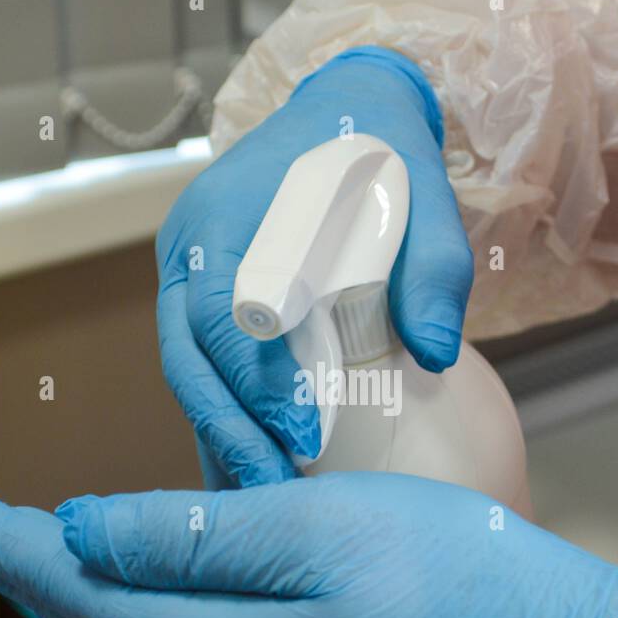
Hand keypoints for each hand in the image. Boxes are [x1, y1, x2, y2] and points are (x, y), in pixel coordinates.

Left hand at [0, 473, 617, 617]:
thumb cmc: (445, 578)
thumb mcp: (311, 534)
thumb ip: (188, 536)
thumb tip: (79, 531)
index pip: (74, 586)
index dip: (1, 540)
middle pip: (92, 611)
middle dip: (20, 559)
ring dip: (71, 571)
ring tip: (22, 534)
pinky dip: (135, 580)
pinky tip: (131, 558)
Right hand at [157, 46, 472, 487]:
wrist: (345, 118)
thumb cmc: (382, 157)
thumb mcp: (423, 196)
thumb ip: (433, 267)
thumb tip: (434, 352)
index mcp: (228, 215)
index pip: (223, 313)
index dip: (256, 382)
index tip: (303, 438)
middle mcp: (189, 249)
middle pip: (188, 357)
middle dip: (229, 431)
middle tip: (275, 493)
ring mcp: (184, 276)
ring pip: (186, 372)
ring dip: (220, 436)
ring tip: (261, 499)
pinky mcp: (196, 302)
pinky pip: (201, 369)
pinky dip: (223, 419)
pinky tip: (248, 470)